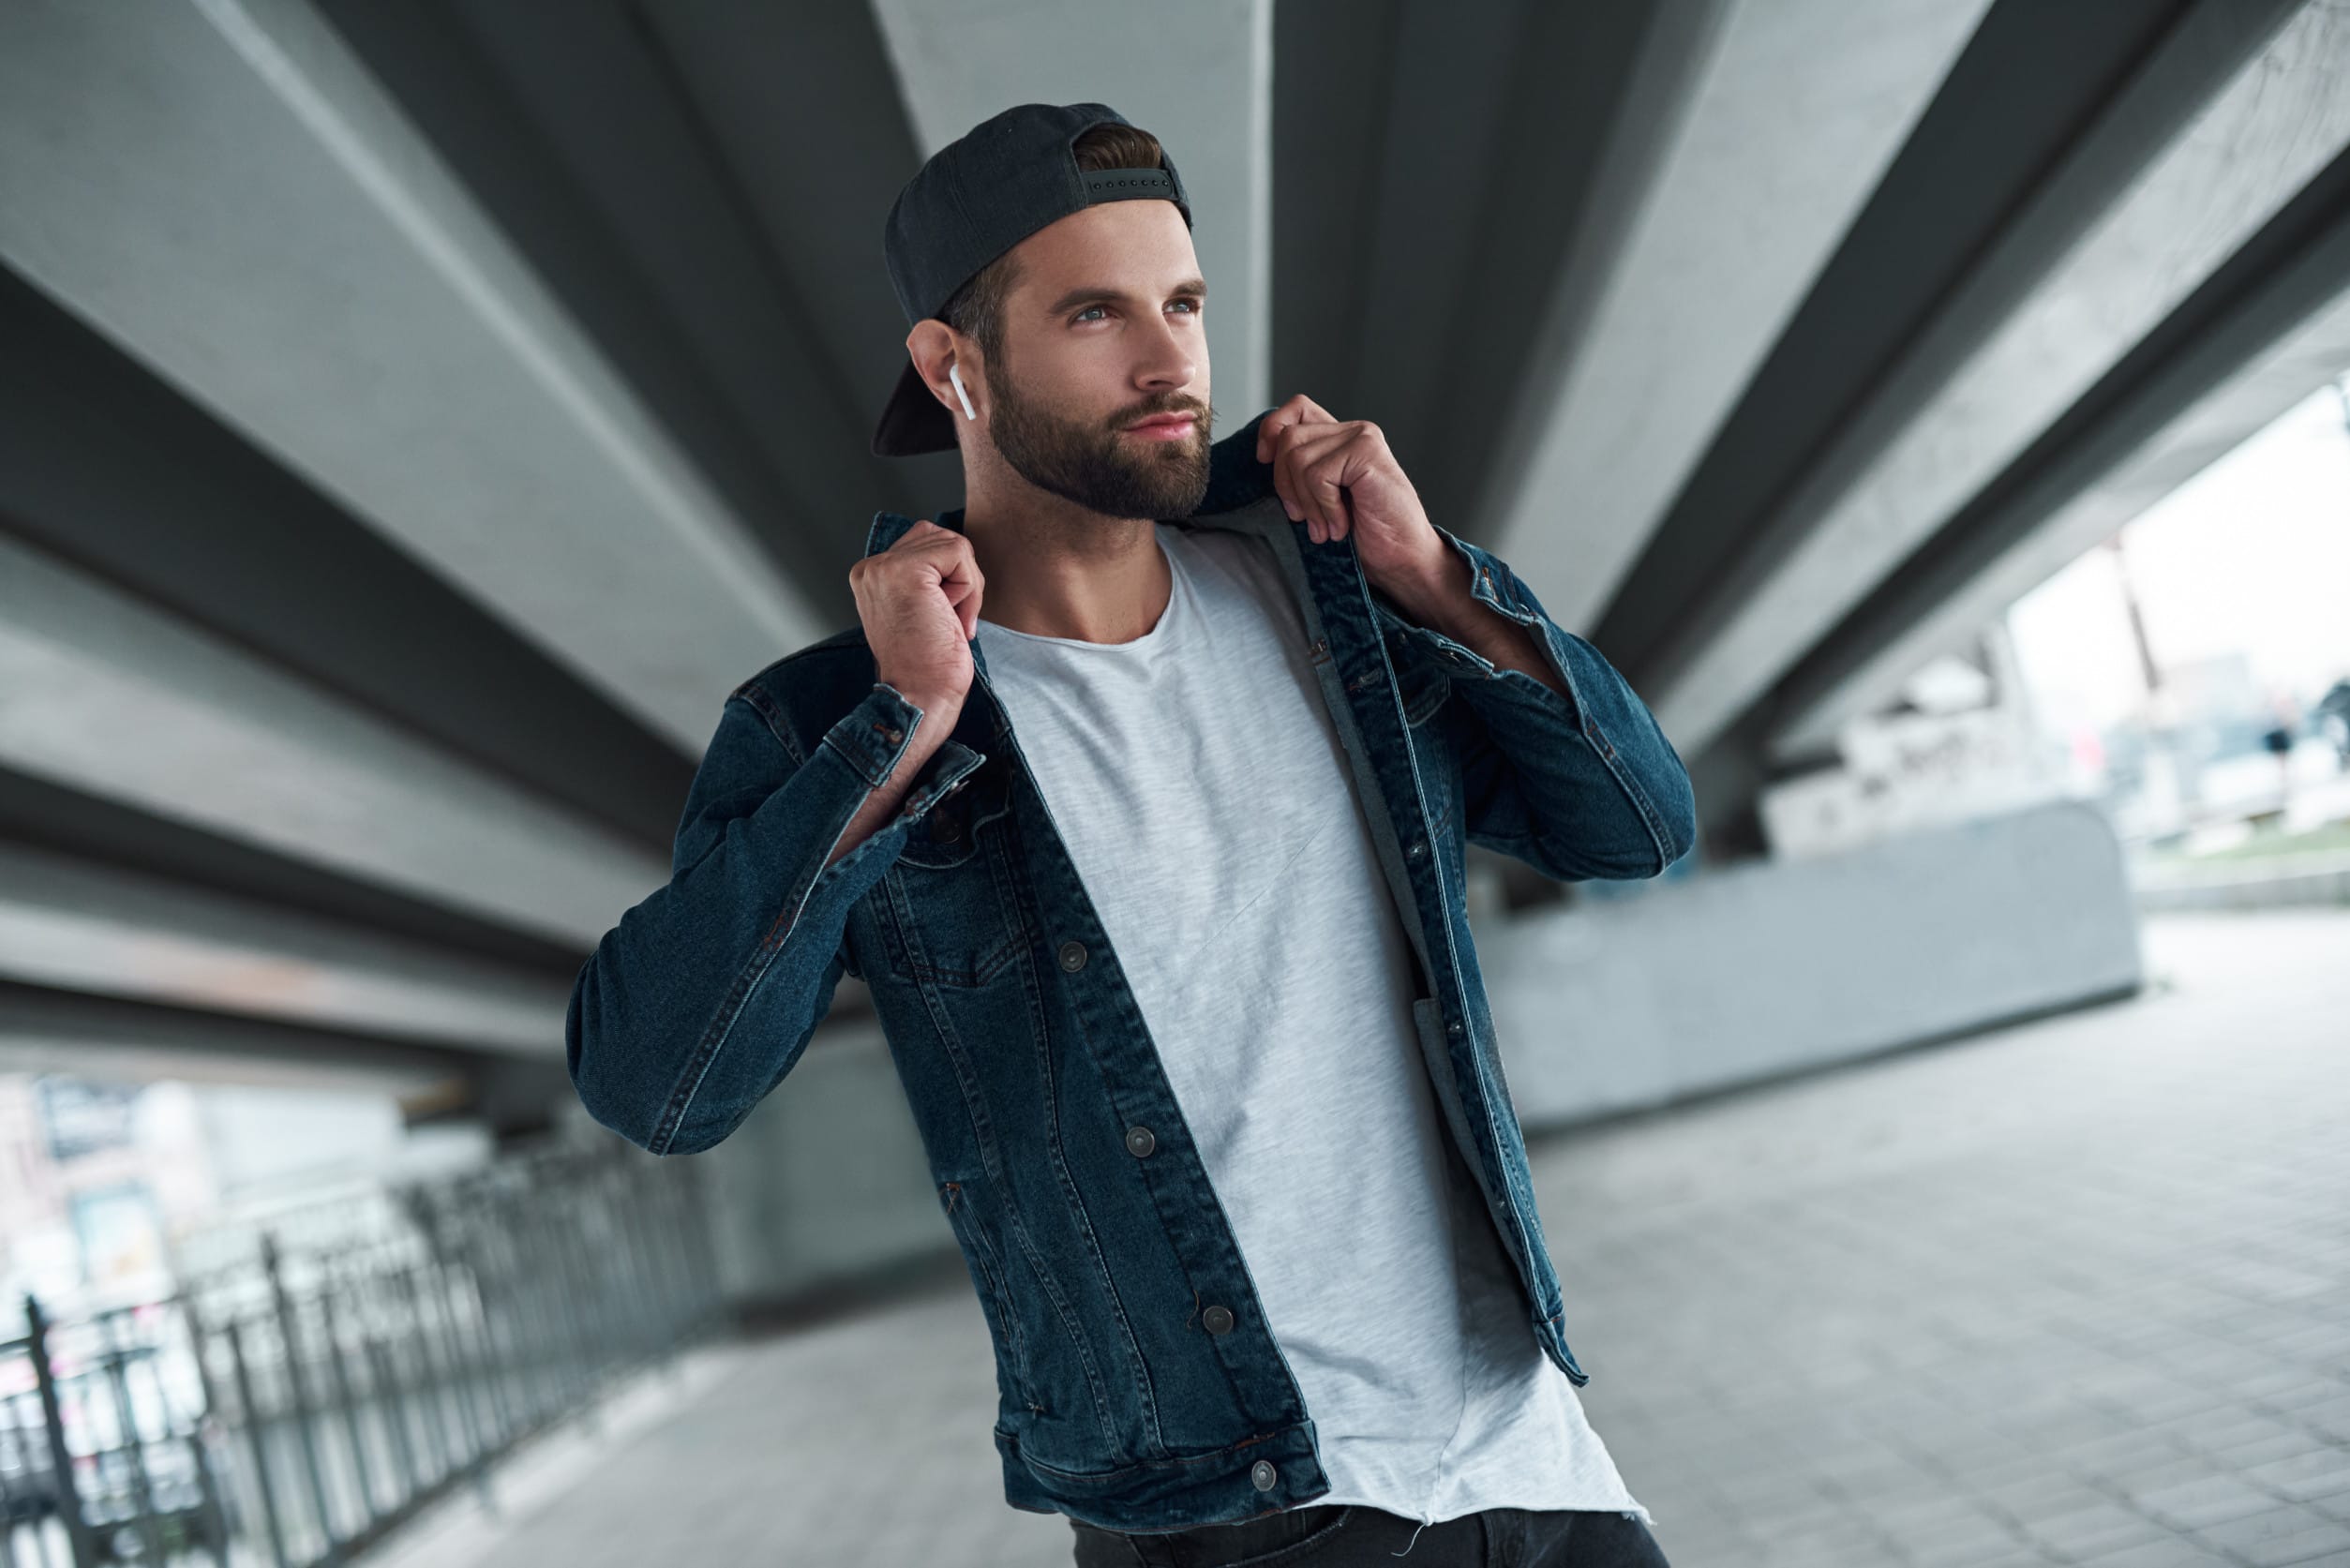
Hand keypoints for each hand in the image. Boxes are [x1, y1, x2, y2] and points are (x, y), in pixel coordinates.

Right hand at [851, 520, 979, 713]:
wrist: (921, 695)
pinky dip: (970, 587)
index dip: (948, 578)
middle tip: (949, 620)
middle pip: (939, 537)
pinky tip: (953, 617)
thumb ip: (927, 578)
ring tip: (949, 619)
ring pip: (953, 544)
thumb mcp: (921, 610)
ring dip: (966, 584)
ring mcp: (884, 567)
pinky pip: (959, 553)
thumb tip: (956, 551)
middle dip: (960, 576)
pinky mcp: (906, 570)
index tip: (941, 619)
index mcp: (870, 576)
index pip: (925, 544)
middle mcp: (870, 567)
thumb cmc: (929, 664)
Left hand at [1254, 393, 1447, 595]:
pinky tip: (1341, 525)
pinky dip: (1324, 509)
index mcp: (1341, 438)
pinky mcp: (1366, 452)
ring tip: (1327, 528)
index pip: (1296, 408)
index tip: (1263, 461)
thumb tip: (1263, 454)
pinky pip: (1318, 476)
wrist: (1403, 557)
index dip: (1271, 429)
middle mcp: (1353, 431)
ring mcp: (1362, 438)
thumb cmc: (1365, 534)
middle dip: (1285, 485)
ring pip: (1297, 458)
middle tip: (1306, 520)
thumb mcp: (1320, 498)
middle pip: (1288, 438)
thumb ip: (1301, 471)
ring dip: (1307, 504)